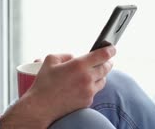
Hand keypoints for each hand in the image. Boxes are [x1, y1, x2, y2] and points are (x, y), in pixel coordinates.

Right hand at [0, 45, 115, 128]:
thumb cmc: (44, 83)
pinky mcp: (88, 101)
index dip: (110, 50)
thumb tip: (74, 57)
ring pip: (103, 80)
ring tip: (95, 72)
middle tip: (107, 60)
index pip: (102, 55)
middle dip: (107, 62)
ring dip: (101, 75)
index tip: (112, 48)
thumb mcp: (50, 60)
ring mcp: (89, 91)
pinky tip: (84, 85)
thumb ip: (65, 55)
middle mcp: (87, 78)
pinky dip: (92, 86)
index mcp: (79, 65)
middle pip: (106, 68)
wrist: (42, 106)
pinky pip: (95, 91)